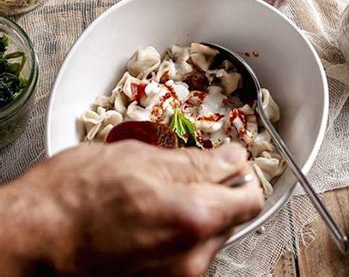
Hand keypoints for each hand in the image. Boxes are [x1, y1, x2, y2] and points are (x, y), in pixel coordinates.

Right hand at [0, 141, 263, 275]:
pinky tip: (146, 220)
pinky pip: (185, 256)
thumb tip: (232, 158)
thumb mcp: (139, 159)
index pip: (250, 198)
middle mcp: (191, 259)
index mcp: (193, 217)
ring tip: (155, 198)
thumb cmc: (73, 196)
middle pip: (230, 218)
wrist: (29, 241)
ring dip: (193, 214)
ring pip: (208, 237)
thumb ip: (196, 162)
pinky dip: (176, 235)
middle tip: (182, 175)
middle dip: (215, 193)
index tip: (228, 163)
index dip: (241, 175)